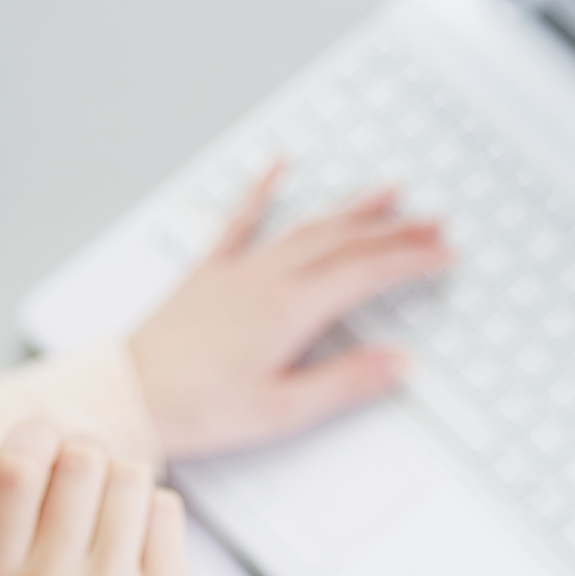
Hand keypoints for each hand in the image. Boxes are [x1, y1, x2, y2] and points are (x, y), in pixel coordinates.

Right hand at [0, 420, 190, 575]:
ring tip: (112, 512)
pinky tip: (141, 542)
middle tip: (85, 476)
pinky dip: (154, 509)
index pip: (15, 471)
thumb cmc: (48, 572)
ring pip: (129, 476)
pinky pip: (165, 507)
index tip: (43, 442)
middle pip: (80, 461)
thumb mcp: (4, 533)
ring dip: (123, 478)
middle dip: (85, 453)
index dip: (36, 436)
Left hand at [127, 164, 451, 459]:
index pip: (367, 272)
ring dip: (351, 207)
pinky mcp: (208, 271)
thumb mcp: (282, 410)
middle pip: (346, 241)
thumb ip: (345, 383)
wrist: (129, 395)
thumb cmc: (198, 408)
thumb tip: (400, 364)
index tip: (445, 255)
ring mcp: (237, 268)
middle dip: (396, 230)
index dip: (412, 261)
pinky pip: (240, 217)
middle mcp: (267, 277)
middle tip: (435, 223)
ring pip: (306, 225)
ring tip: (388, 191)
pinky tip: (278, 165)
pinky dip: (262, 187)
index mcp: (291, 309)